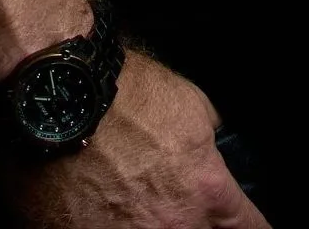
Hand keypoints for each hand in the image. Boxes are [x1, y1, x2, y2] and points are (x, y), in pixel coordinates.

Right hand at [0, 46, 273, 227]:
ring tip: (134, 207)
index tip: (240, 222)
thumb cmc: (122, 93)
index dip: (247, 226)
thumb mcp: (190, 104)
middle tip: (177, 204)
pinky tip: (100, 211)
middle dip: (195, 224)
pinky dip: (108, 226)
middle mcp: (172, 228)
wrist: (61, 97)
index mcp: (206, 193)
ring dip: (152, 225)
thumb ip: (209, 138)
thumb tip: (212, 147)